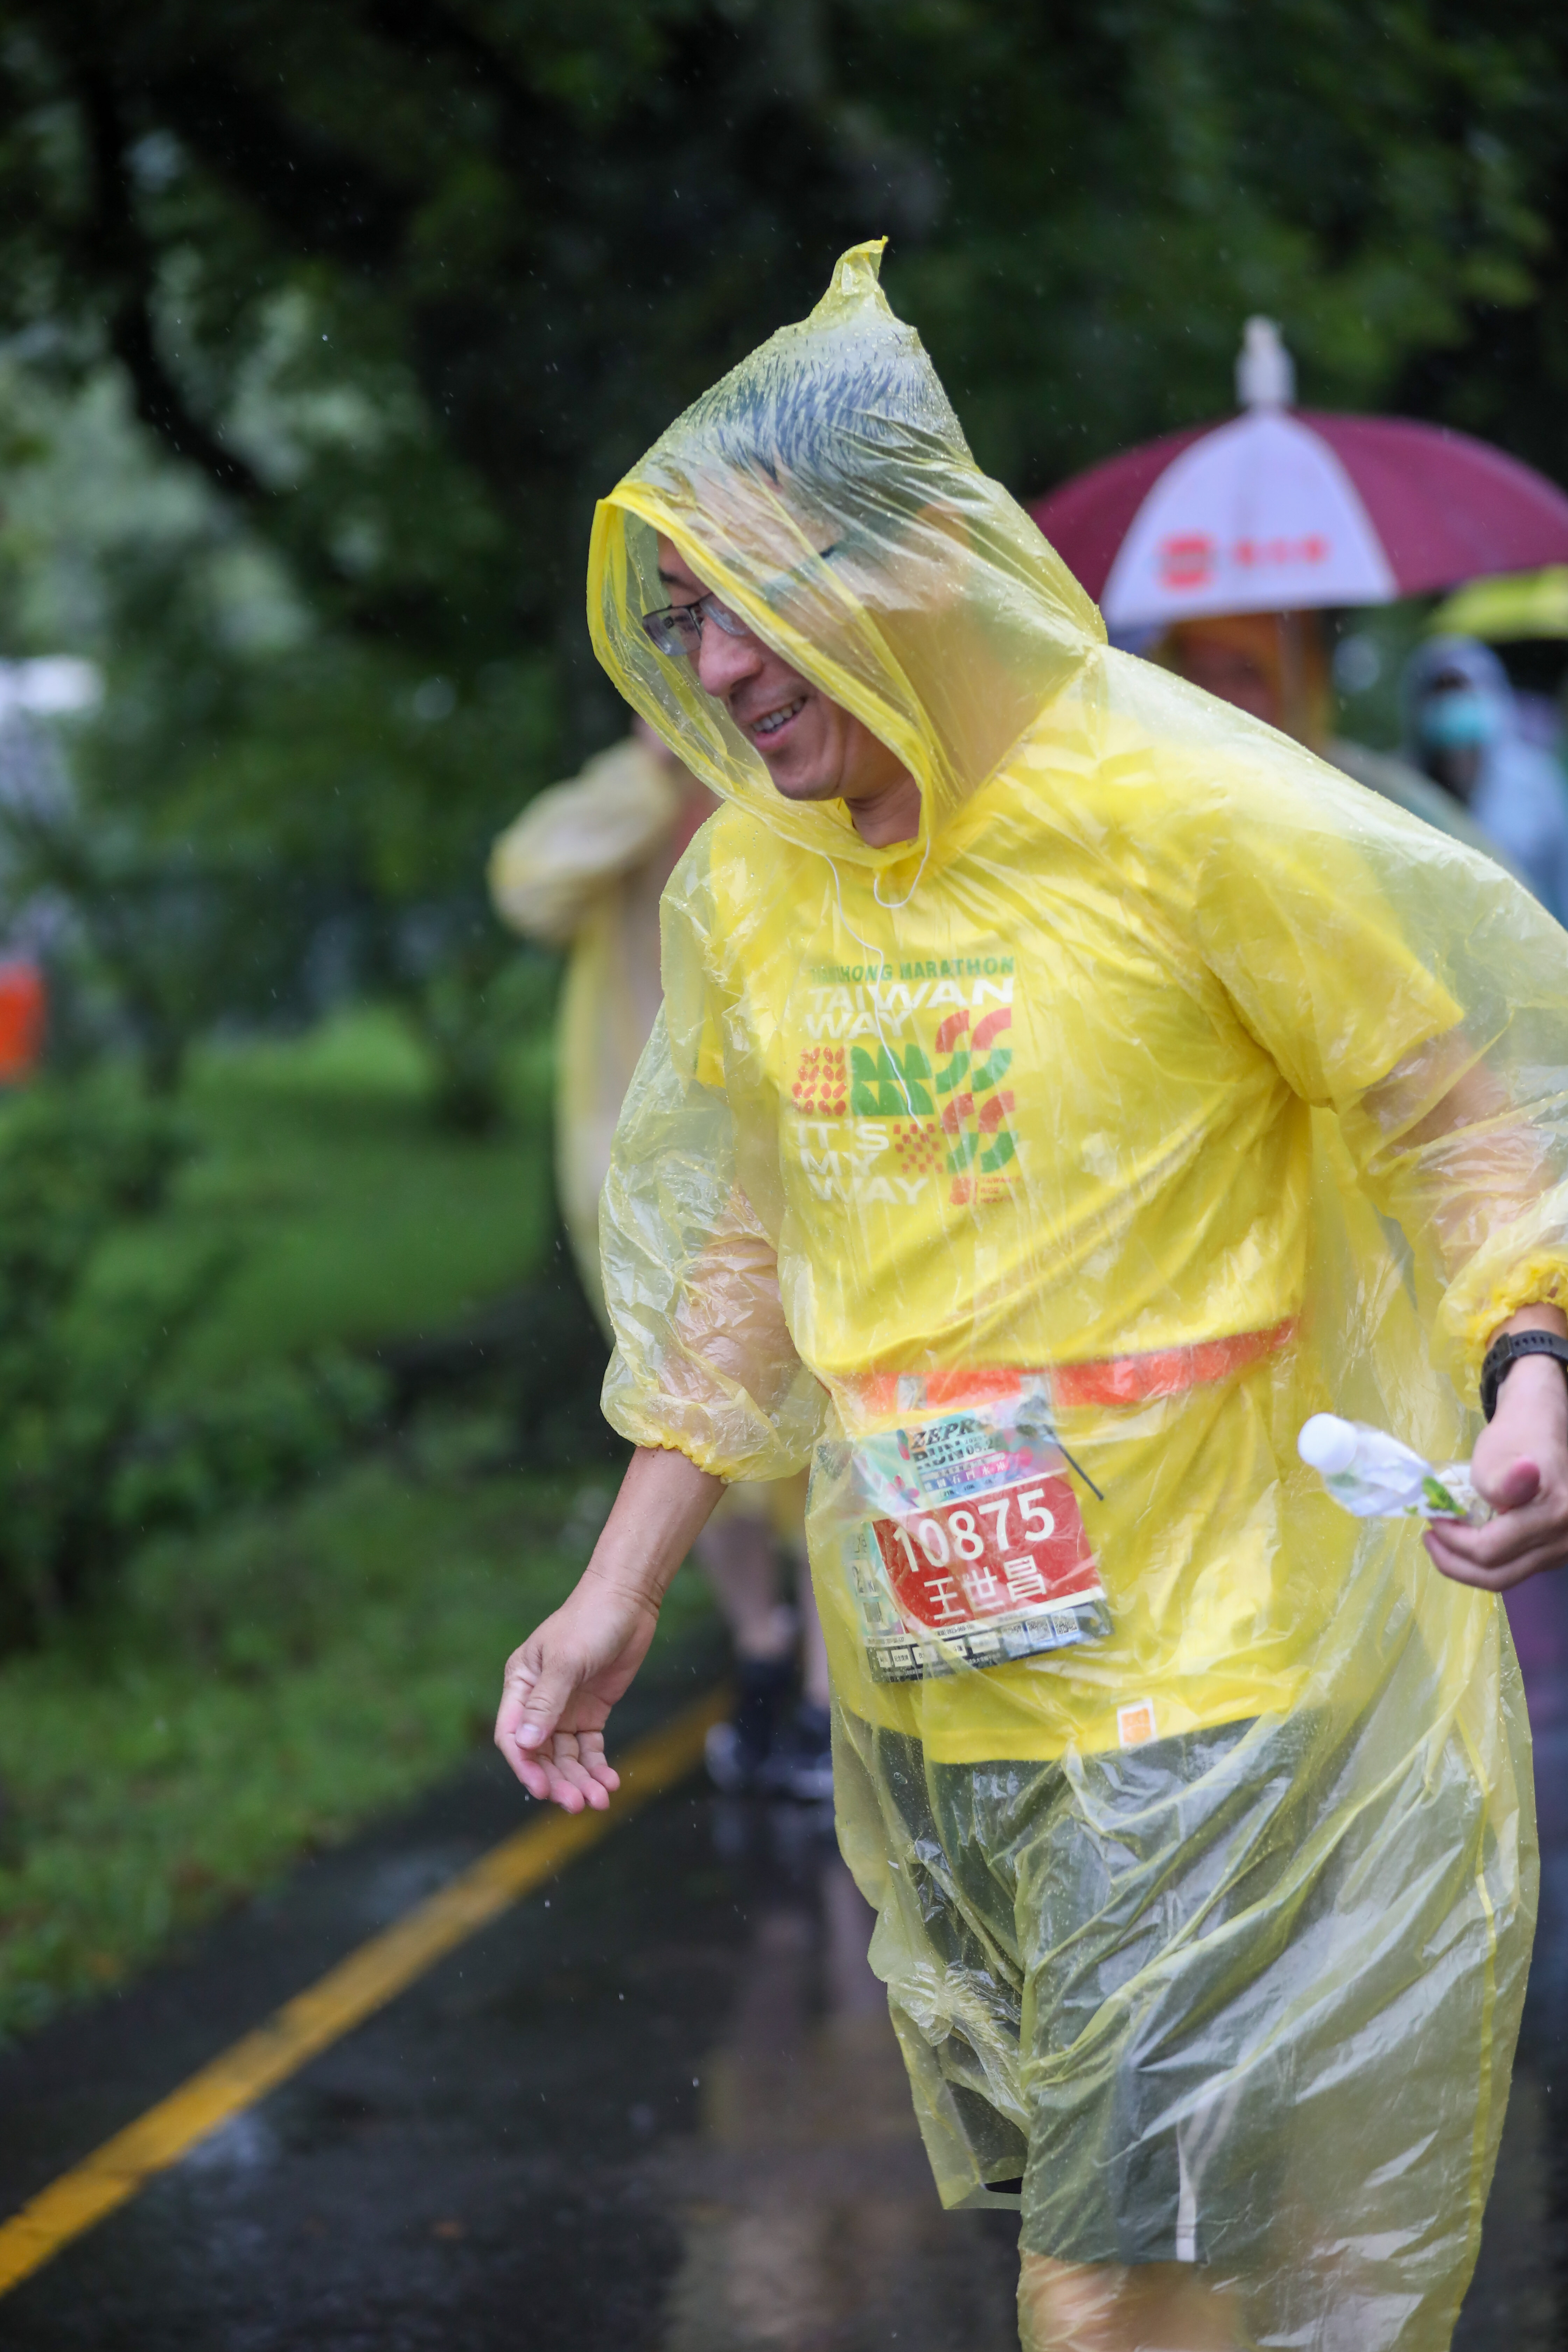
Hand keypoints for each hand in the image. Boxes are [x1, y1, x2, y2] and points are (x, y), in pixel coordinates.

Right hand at [494, 1572, 660, 1811]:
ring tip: (600, 1800)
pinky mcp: (591, 1712)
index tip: (542, 1789)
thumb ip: (547, 1702)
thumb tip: (526, 1744)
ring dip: (580, 1779)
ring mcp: (565, 1709)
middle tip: (577, 1804)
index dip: (524, 1766)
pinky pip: (590, 1749)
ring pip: (567, 1757)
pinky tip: (610, 1782)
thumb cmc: (590, 1621)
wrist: (628, 1602)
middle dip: (558, 1780)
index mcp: (520, 1685)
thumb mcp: (566, 1661)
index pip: (513, 1736)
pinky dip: (598, 1767)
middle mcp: (539, 1702)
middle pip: (542, 1754)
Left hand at [1424, 1354, 1567, 1590]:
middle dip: (1454, 1562)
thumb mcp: (1497, 1453)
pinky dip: (1488, 1562)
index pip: (1490, 1548)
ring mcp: (1564, 1548)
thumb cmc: (1517, 1435)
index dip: (1452, 1540)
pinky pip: (1517, 1568)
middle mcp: (1565, 1539)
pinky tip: (1469, 1541)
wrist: (1545, 1425)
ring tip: (1443, 1543)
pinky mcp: (1557, 1551)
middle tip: (1429, 1539)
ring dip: (1468, 1566)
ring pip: (1507, 1577)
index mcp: (1554, 1514)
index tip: (1431, 1518)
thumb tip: (1504, 1498)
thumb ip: (1498, 1484)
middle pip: (1498, 1575)